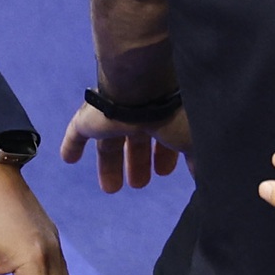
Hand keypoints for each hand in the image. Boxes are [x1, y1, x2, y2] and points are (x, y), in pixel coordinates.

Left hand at [60, 99, 189, 190]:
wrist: (144, 86)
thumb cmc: (175, 113)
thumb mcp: (197, 141)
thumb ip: (199, 161)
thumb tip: (205, 179)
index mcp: (167, 116)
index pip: (165, 140)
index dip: (165, 157)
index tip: (165, 173)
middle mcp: (141, 114)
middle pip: (137, 143)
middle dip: (139, 163)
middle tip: (139, 184)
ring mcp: (115, 116)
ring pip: (111, 143)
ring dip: (111, 165)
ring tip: (112, 189)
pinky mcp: (90, 119)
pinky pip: (77, 134)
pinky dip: (72, 146)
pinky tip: (69, 159)